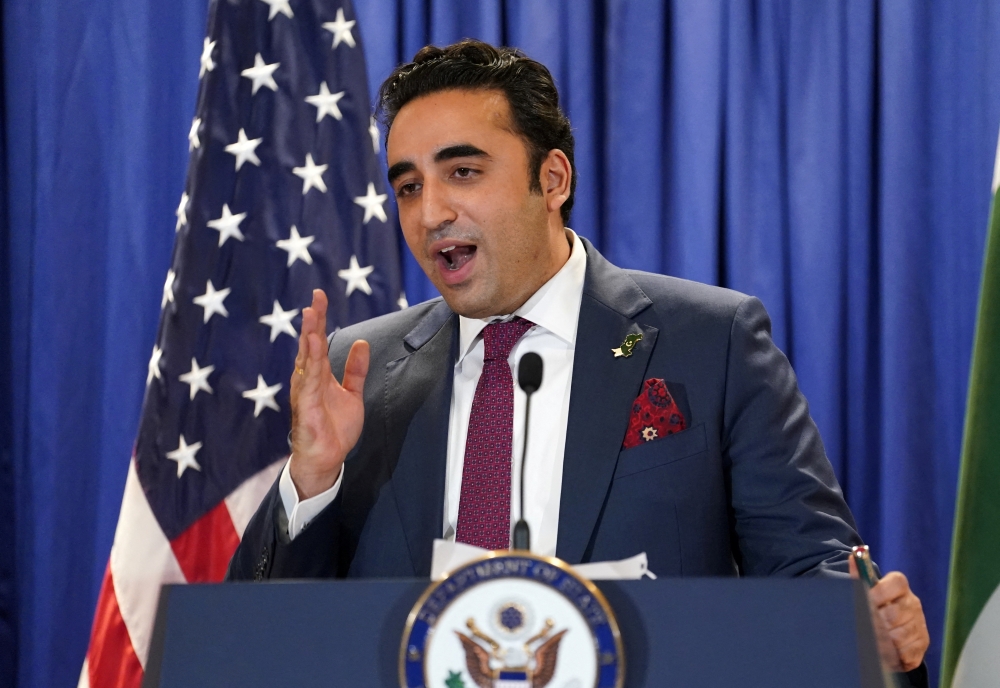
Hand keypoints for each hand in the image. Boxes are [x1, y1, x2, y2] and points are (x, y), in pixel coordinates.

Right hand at [288, 289, 368, 498]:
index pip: (319, 341)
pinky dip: (310, 362)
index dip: (320, 319)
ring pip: (307, 358)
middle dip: (313, 321)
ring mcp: (305, 391)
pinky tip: (312, 346)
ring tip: (311, 315)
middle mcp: (308, 379)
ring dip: (309, 336)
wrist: (328, 457)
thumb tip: (361, 344)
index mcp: (319, 374)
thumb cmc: (334, 428)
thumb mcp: (352, 393)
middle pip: (310, 344)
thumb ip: (355, 370)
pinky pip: (309, 380)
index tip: (320, 297)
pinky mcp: (305, 405)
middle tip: (315, 299)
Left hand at [849, 556, 929, 671]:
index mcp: (899, 586)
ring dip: (883, 641)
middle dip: (877, 622)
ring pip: (900, 636)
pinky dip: (894, 654)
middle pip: (895, 614)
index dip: (880, 592)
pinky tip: (886, 650)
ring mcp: (920, 624)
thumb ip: (859, 576)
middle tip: (865, 625)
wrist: (889, 626)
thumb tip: (853, 556)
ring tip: (873, 639)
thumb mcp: (866, 589)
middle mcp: (913, 603)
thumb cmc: (874, 604)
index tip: (867, 600)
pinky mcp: (923, 643)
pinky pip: (908, 652)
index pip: (896, 582)